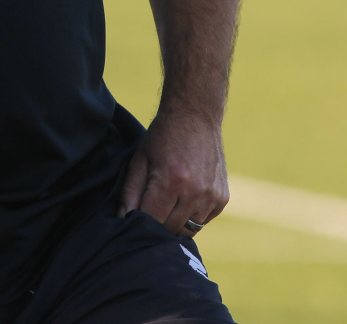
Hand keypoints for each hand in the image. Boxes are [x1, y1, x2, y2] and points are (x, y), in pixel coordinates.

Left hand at [117, 108, 229, 235]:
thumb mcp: (140, 159)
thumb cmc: (163, 137)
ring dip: (175, 223)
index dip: (139, 222)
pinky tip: (185, 197)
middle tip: (150, 208)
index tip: (134, 216)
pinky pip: (203, 221)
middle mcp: (194, 192)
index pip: (151, 222)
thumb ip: (130, 192)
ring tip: (168, 202)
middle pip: (170, 229)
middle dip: (156, 225)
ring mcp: (211, 196)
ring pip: (188, 230)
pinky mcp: (222, 198)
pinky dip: (191, 216)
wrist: (196, 116)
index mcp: (171, 182)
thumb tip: (124, 219)